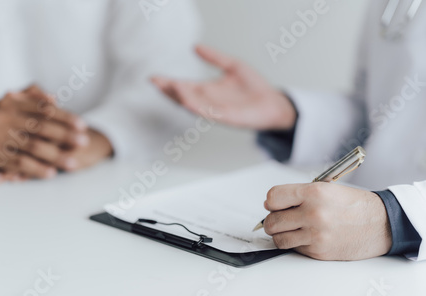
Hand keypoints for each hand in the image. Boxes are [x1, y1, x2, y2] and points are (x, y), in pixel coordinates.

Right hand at [0, 86, 90, 181]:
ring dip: (55, 156)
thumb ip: (29, 99)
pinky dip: (36, 169)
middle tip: (84, 142)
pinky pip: (18, 163)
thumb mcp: (6, 105)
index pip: (42, 109)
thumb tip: (53, 97)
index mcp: (10, 103)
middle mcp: (2, 117)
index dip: (64, 117)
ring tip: (73, 163)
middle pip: (40, 127)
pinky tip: (51, 173)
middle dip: (65, 135)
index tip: (82, 125)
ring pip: (32, 146)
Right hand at [152, 45, 296, 130]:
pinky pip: (209, 113)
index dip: (168, 83)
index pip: (183, 86)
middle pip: (183, 97)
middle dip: (169, 91)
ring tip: (170, 88)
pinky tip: (188, 102)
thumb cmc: (254, 87)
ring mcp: (216, 111)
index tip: (153, 77)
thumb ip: (214, 57)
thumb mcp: (232, 66)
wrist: (273, 102)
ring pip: (194, 105)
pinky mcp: (227, 118)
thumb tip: (195, 46)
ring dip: (181, 97)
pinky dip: (197, 108)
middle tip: (156, 82)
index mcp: (207, 90)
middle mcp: (208, 102)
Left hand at [262, 183, 391, 260]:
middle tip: (278, 219)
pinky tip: (307, 236)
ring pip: (279, 238)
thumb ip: (298, 195)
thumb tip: (271, 205)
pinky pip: (294, 248)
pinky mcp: (318, 251)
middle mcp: (313, 214)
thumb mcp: (326, 189)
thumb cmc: (353, 205)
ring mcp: (315, 235)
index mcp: (313, 193)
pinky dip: (296, 243)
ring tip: (290, 229)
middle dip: (272, 221)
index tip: (274, 205)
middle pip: (272, 221)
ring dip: (280, 234)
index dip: (271, 202)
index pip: (273, 198)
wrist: (381, 224)